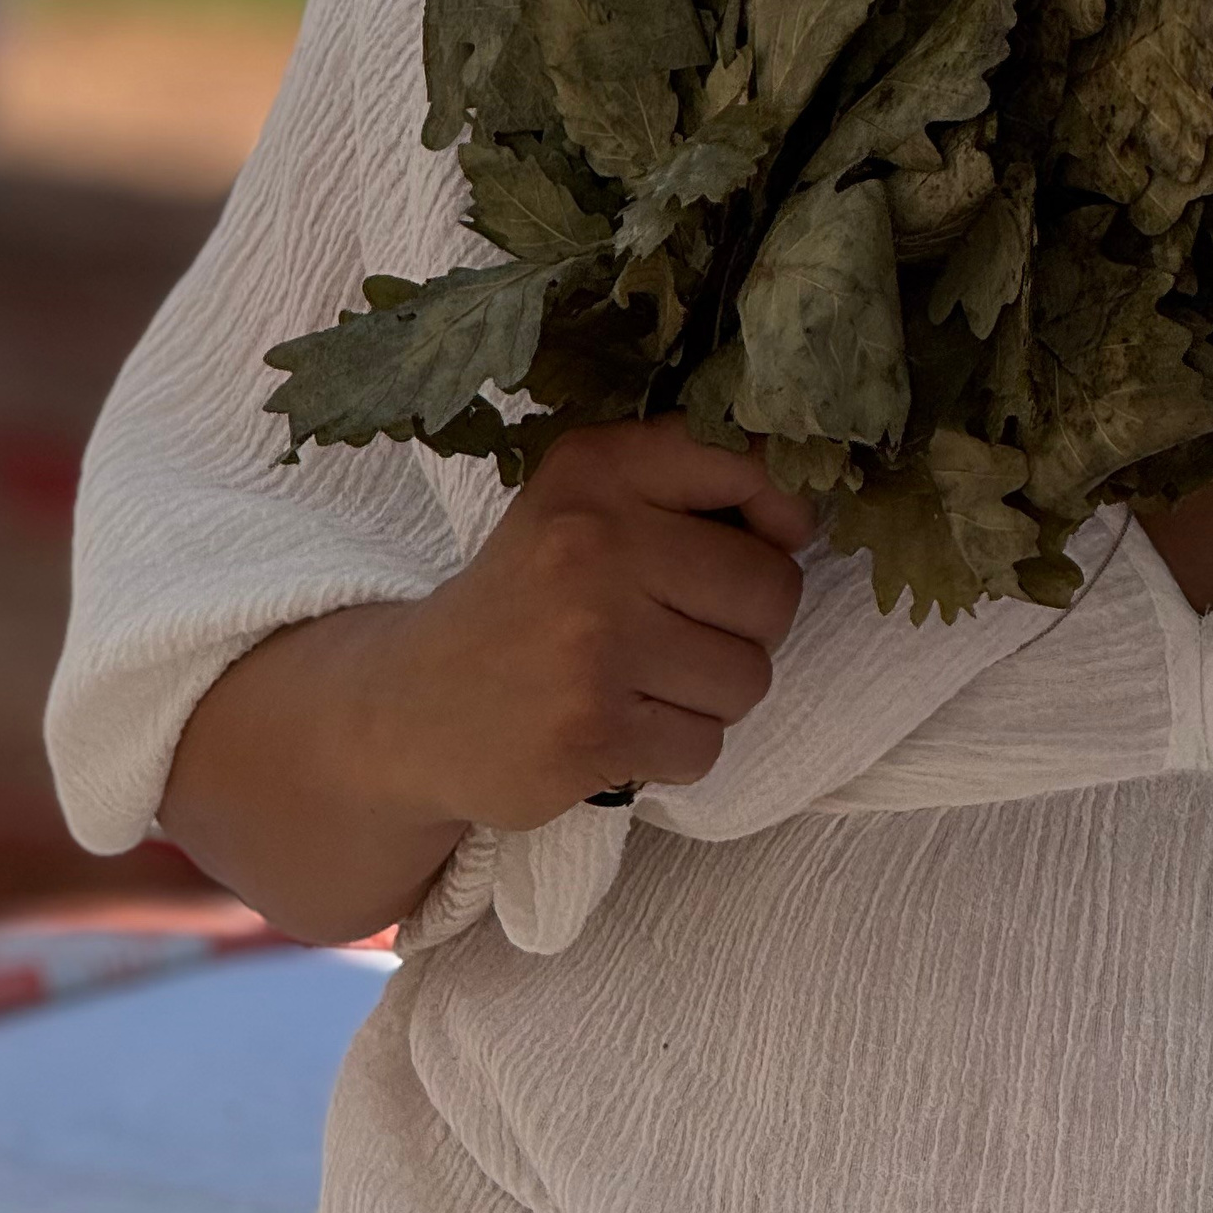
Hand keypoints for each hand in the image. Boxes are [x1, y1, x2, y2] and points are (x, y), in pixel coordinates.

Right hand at [160, 420, 816, 938]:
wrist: (408, 706)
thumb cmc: (530, 598)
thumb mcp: (585, 505)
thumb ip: (686, 486)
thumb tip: (804, 517)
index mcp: (597, 469)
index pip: (747, 463)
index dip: (779, 511)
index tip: (765, 537)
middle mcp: (594, 543)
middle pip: (771, 590)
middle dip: (748, 626)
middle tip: (681, 634)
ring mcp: (592, 642)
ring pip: (748, 678)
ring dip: (711, 696)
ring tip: (641, 683)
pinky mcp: (589, 733)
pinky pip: (704, 746)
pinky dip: (674, 750)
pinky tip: (617, 728)